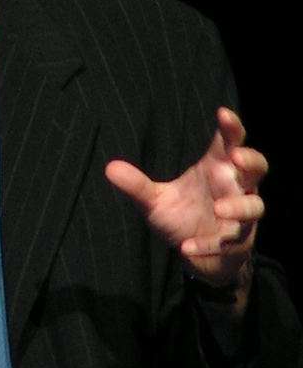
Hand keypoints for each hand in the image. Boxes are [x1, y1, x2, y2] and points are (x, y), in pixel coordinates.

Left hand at [105, 108, 266, 291]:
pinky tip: (187, 247)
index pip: (230, 143)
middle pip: (257, 167)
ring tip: (218, 209)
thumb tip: (109, 168)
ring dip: (239, 207)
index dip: (231, 127)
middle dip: (252, 161)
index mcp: (217, 169)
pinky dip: (209, 245)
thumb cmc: (182, 217)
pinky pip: (231, 243)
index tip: (223, 113)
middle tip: (237, 157)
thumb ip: (136, 185)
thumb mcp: (155, 201)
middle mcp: (234, 188)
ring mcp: (240, 216)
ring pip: (254, 206)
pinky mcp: (238, 243)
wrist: (194, 254)